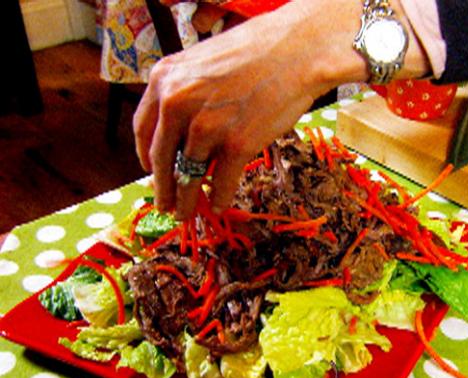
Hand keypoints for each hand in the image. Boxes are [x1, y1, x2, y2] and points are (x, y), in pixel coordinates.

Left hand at [133, 0, 421, 219]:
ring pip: (187, 176)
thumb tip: (182, 134)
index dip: (146, 158)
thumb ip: (186, 94)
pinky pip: (220, 182)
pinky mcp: (237, 145)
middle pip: (161, 159)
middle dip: (163, 187)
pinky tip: (219, 205)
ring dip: (187, 200)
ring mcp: (207, 126)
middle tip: (165, 204)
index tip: (152, 172)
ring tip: (187, 212)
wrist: (298, 50)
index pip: (143, 130)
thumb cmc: (257, 52)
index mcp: (164, 79)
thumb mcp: (204, 64)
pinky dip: (219, 197)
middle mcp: (178, 104)